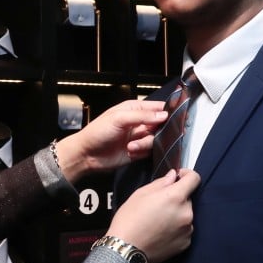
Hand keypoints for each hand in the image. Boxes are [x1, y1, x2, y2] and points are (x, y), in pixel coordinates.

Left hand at [53, 99, 167, 181]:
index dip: (168, 111)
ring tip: (131, 146)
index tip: (175, 117)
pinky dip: (142, 151)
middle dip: (158, 131)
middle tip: (147, 134)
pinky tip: (130, 151)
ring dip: (145, 143)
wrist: (86, 155)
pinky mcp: (138, 151)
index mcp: (134, 109)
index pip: (158, 107)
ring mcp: (139, 137)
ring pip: (156, 139)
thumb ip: (142, 116)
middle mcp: (139, 122)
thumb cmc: (97, 132)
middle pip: (161, 124)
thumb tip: (164, 115)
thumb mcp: (119, 119)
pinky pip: (150, 151)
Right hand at [105, 169, 199, 262]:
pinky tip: (161, 232)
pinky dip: (176, 229)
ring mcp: (188, 230)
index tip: (179, 177)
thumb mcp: (140, 194)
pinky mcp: (186, 243)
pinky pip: (184, 230)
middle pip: (187, 199)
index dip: (186, 174)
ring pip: (185, 215)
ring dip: (176, 214)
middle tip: (158, 205)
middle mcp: (186, 213)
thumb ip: (160, 183)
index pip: (194, 179)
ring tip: (158, 222)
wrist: (126, 250)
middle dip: (176, 199)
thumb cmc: (129, 220)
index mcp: (175, 197)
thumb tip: (172, 177)